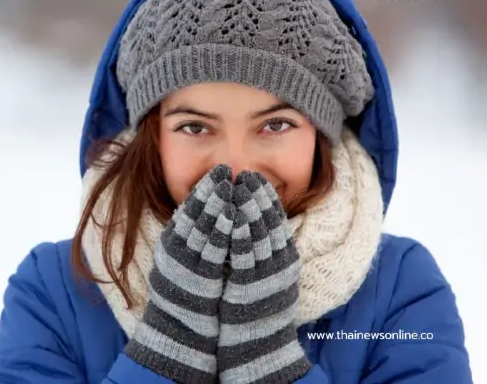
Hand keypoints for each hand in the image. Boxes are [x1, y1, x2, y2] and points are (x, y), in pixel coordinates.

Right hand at [125, 164, 235, 383]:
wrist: (178, 330)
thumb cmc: (185, 295)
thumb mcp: (182, 260)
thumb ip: (191, 238)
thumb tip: (207, 214)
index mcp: (172, 243)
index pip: (188, 209)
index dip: (203, 188)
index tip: (217, 171)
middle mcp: (176, 250)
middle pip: (195, 213)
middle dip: (211, 189)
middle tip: (224, 169)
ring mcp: (186, 263)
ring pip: (203, 226)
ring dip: (218, 204)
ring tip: (230, 184)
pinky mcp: (199, 277)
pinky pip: (213, 249)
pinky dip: (223, 229)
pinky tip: (234, 215)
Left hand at [217, 171, 310, 383]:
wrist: (259, 344)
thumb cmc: (259, 307)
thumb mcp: (268, 273)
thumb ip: (265, 250)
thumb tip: (253, 222)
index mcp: (285, 258)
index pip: (277, 220)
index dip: (266, 197)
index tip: (255, 178)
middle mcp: (279, 264)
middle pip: (269, 222)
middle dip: (257, 195)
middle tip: (246, 174)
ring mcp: (266, 274)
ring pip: (258, 233)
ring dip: (248, 208)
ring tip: (238, 186)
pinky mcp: (250, 285)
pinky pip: (244, 254)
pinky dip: (239, 233)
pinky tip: (232, 216)